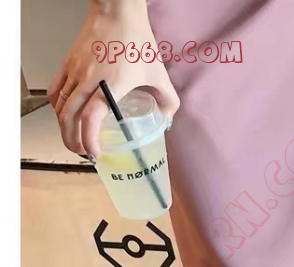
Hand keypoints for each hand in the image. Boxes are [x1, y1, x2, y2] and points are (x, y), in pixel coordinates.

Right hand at [47, 0, 179, 158]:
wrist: (117, 11)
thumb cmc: (137, 41)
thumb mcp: (160, 74)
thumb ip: (168, 101)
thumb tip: (167, 121)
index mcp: (109, 85)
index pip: (90, 117)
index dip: (88, 139)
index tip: (95, 153)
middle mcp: (87, 80)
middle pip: (70, 117)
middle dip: (73, 141)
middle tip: (85, 155)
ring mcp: (74, 71)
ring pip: (60, 107)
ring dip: (64, 128)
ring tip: (75, 141)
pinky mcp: (67, 64)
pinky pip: (55, 91)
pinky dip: (57, 108)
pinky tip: (65, 117)